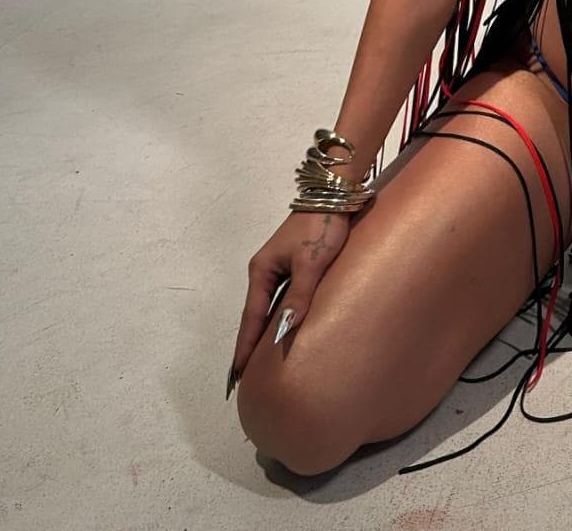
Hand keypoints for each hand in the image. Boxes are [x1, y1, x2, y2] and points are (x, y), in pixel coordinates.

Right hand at [226, 210, 352, 396]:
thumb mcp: (311, 264)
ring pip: (269, 306)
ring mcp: (279, 267)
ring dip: (265, 330)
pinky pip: (282, 297)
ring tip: (262, 360)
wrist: (334, 195)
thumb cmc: (321, 228)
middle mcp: (265, 271)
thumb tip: (283, 332)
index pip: (251, 318)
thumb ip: (299, 297)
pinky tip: (284, 328)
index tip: (236, 374)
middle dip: (250, 343)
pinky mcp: (294, 264)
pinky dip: (279, 316)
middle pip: (256, 314)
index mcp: (262, 271)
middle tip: (245, 376)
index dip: (245, 346)